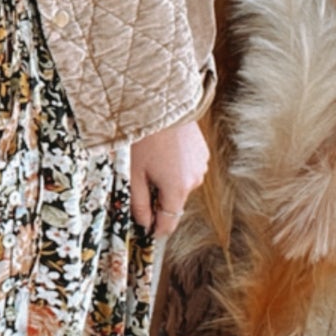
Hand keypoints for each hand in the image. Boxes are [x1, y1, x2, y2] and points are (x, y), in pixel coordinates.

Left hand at [129, 119, 208, 236]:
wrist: (162, 105)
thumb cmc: (144, 138)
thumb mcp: (133, 174)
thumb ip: (139, 203)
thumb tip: (144, 224)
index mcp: (177, 189)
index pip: (169, 222)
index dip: (157, 230)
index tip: (146, 231)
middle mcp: (194, 181)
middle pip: (174, 203)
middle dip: (158, 200)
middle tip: (140, 183)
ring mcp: (201, 166)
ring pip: (181, 186)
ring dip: (168, 182)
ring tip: (151, 162)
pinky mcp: (202, 153)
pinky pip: (188, 170)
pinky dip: (176, 168)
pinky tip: (164, 153)